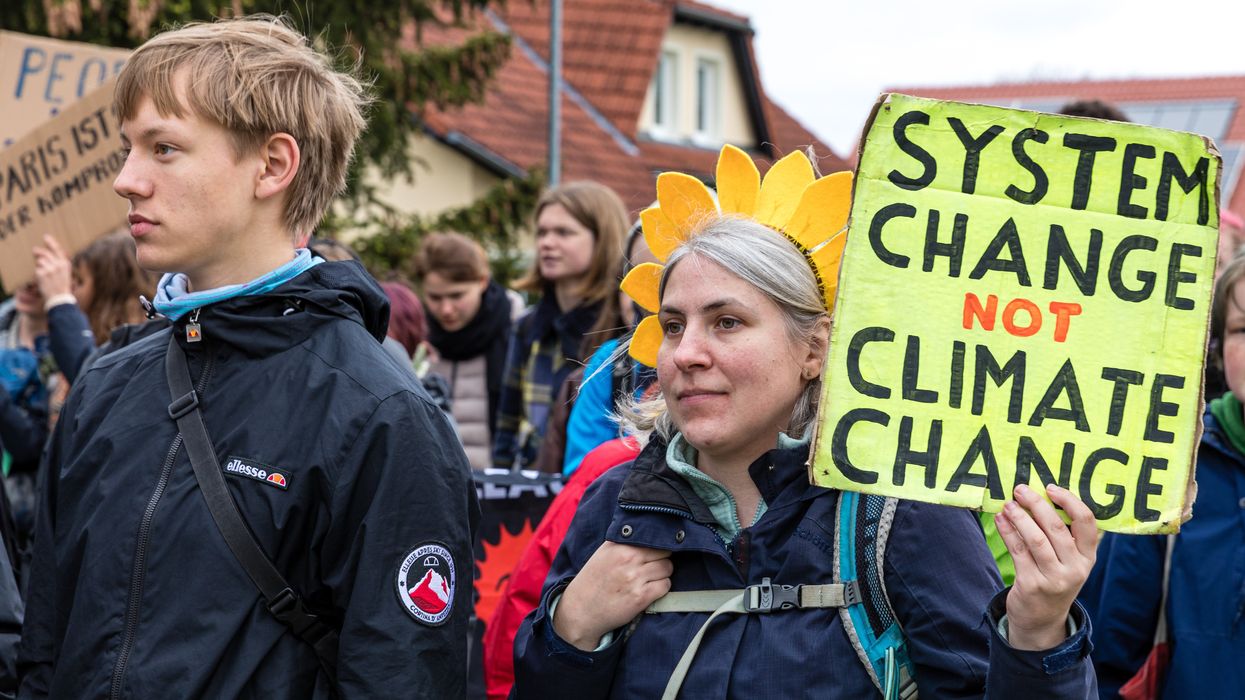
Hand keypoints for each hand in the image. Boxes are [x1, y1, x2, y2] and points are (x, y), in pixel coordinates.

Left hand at [32, 235, 73, 300]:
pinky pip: (37, 270)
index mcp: (65, 264)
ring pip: (40, 261)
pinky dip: (38, 274)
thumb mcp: (65, 274)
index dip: (51, 243)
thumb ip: (58, 264)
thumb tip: (45, 255)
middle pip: (45, 253)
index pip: (58, 250)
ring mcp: (50, 269)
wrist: (59, 298)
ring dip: (39, 266)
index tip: (46, 237)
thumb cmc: (62, 287)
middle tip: (34, 250)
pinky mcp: (42, 273)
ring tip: (44, 274)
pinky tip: (42, 280)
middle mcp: (58, 265)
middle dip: (39, 252)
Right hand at [553, 541, 672, 650]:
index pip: (653, 538)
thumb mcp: (604, 554)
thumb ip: (624, 543)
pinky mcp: (640, 597)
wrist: (581, 611)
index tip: (655, 551)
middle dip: (661, 559)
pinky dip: (661, 588)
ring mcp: (635, 578)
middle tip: (652, 567)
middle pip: (664, 552)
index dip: (657, 545)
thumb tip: (649, 534)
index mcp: (619, 546)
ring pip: (667, 568)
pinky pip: (665, 585)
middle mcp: (627, 559)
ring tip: (650, 579)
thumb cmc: (593, 581)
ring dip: (663, 574)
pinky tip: (649, 590)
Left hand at [995, 483, 1098, 650]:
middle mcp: (1075, 568)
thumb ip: (1064, 536)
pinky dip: (1007, 531)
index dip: (1070, 501)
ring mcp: (1054, 578)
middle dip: (1037, 504)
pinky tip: (1000, 520)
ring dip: (1019, 517)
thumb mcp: (1069, 562)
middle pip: (1056, 527)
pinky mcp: (1031, 584)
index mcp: (1088, 558)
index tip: (1051, 488)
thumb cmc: (1054, 580)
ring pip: (1035, 539)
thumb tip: (1041, 496)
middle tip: (1020, 489)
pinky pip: (1018, 551)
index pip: (1087, 523)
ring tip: (1008, 504)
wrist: (1041, 620)